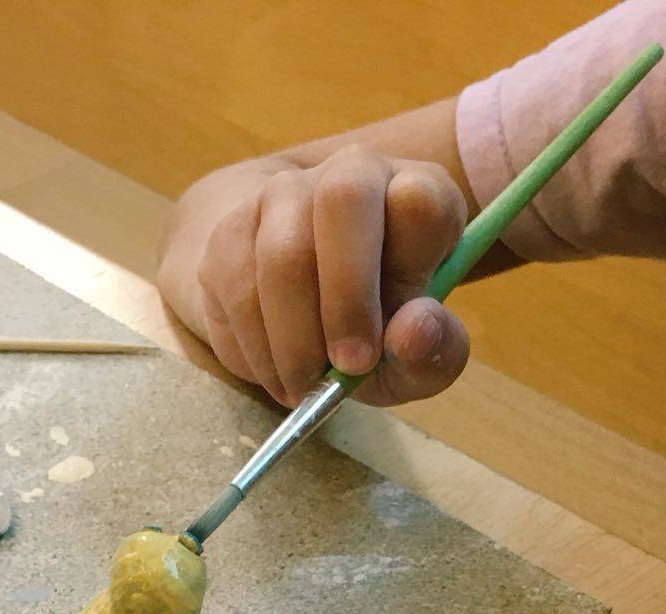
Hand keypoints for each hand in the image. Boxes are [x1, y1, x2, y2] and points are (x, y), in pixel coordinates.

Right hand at [194, 144, 470, 407]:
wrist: (300, 314)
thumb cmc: (377, 331)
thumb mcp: (418, 355)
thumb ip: (435, 350)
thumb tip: (411, 334)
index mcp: (417, 192)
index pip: (420, 197)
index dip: (410, 263)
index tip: (399, 338)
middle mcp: (351, 174)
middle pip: (343, 202)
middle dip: (346, 296)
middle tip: (349, 367)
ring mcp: (282, 194)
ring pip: (282, 255)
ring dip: (296, 340)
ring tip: (310, 387)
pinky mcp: (230, 230)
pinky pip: (238, 288)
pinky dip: (260, 348)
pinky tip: (280, 375)